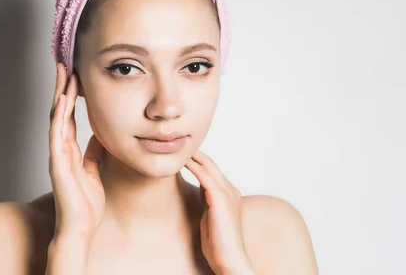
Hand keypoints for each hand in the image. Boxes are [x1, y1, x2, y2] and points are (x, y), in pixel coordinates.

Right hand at [49, 63, 105, 242]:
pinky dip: (59, 117)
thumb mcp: (94, 171)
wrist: (80, 229)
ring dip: (60, 94)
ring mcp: (57, 155)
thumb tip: (101, 136)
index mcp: (70, 150)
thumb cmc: (86, 204)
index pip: (69, 115)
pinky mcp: (57, 165)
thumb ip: (94, 153)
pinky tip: (62, 101)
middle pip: (60, 110)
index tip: (74, 74)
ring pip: (57, 118)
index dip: (71, 95)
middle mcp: (61, 149)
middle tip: (64, 63)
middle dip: (62, 86)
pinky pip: (57, 136)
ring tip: (64, 72)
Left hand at [185, 151, 256, 274]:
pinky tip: (180, 162)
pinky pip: (204, 176)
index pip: (212, 169)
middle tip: (175, 145)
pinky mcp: (221, 199)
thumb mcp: (209, 217)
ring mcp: (227, 193)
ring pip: (207, 166)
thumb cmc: (219, 245)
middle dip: (193, 153)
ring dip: (191, 156)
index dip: (197, 160)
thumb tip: (197, 191)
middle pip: (210, 163)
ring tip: (175, 148)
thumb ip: (206, 202)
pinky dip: (192, 166)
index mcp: (229, 194)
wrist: (230, 261)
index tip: (180, 153)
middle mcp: (230, 190)